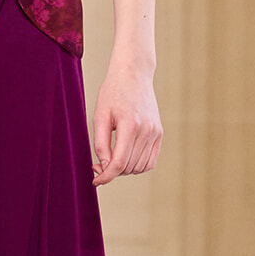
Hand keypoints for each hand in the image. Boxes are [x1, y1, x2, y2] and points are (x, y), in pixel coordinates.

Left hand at [92, 54, 161, 185]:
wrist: (133, 74)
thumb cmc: (112, 92)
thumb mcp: (100, 116)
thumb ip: (101, 143)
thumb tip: (104, 167)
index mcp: (130, 125)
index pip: (119, 163)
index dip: (106, 176)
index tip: (95, 181)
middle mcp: (147, 131)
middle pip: (129, 167)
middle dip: (112, 172)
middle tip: (97, 165)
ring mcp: (156, 133)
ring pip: (140, 167)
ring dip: (124, 170)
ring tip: (111, 159)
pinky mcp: (159, 133)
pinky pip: (150, 161)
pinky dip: (137, 166)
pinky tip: (125, 158)